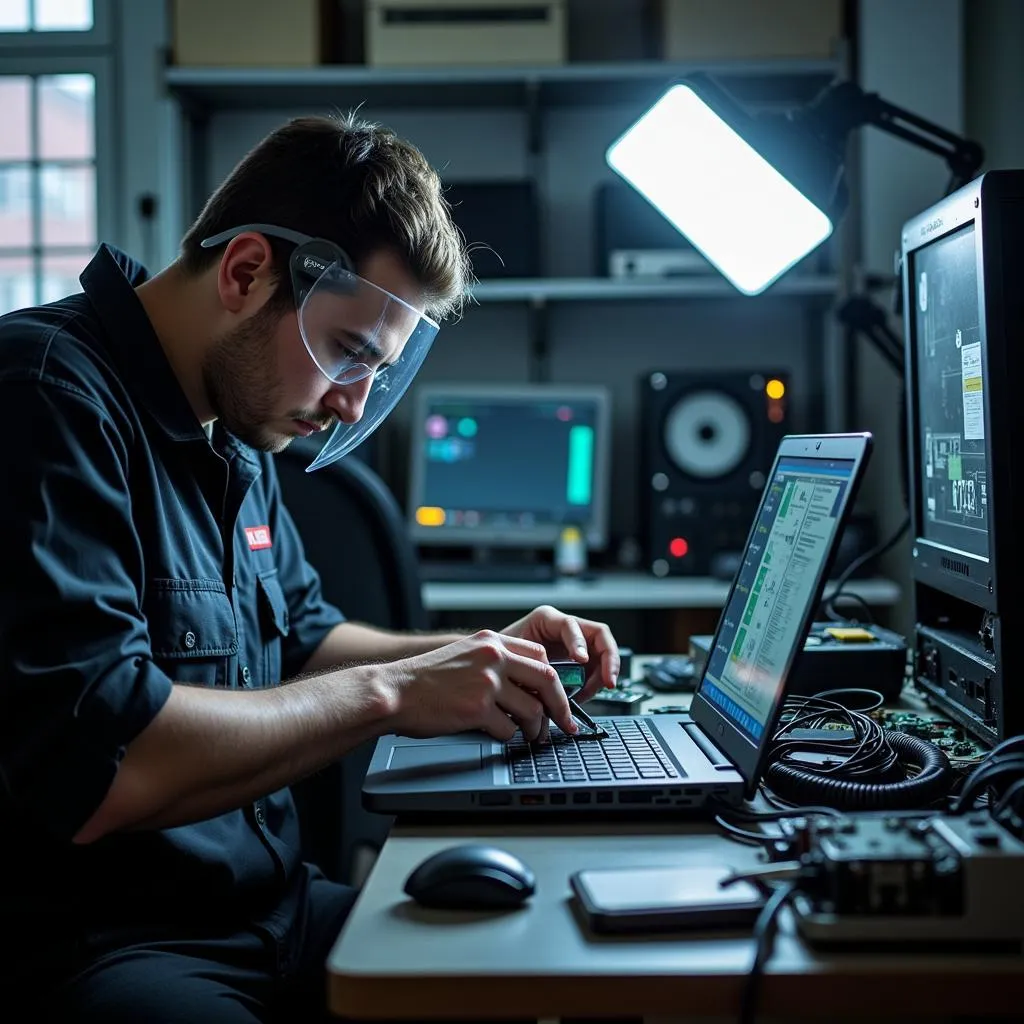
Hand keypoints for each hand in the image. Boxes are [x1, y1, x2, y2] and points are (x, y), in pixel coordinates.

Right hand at [381, 630, 575, 741]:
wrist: (395, 691)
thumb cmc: (426, 679)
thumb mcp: (464, 654)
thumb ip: (494, 661)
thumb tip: (526, 682)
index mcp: (491, 641)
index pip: (539, 654)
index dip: (553, 678)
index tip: (558, 695)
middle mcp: (493, 657)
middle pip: (547, 679)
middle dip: (560, 706)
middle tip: (565, 723)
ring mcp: (486, 682)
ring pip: (532, 709)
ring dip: (535, 728)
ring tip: (531, 737)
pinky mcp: (478, 709)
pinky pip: (509, 729)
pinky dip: (507, 736)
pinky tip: (497, 734)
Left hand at [500, 605, 619, 702]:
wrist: (494, 663)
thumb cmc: (499, 655)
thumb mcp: (513, 656)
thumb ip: (531, 668)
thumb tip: (549, 690)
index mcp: (547, 619)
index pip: (571, 625)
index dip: (579, 642)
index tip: (580, 660)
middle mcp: (565, 629)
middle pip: (599, 637)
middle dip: (608, 660)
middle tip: (608, 682)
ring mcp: (575, 645)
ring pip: (602, 656)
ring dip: (600, 677)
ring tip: (584, 695)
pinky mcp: (579, 662)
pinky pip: (595, 671)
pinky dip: (592, 686)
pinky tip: (580, 697)